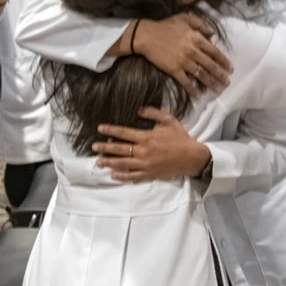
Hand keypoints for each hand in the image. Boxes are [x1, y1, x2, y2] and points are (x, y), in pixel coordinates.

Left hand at [93, 107, 211, 181]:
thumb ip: (153, 113)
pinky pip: (132, 177)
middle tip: (94, 147)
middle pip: (119, 150)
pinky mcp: (149, 175)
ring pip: (123, 165)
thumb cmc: (180, 138)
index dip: (111, 130)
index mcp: (147, 137)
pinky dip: (122, 176)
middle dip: (105, 148)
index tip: (100, 128)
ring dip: (109, 163)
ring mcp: (145, 165)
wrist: (191, 157)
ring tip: (98, 162)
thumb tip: (138, 109)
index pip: (124, 133)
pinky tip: (113, 175)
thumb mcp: (168, 120)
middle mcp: (143, 152)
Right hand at [134, 13, 232, 95]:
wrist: (147, 36)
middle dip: (220, 76)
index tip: (230, 69)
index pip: (214, 52)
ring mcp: (184, 62)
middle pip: (211, 66)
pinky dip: (193, 89)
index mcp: (196, 39)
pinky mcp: (174, 70)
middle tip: (227, 83)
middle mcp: (193, 51)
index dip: (224, 61)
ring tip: (218, 90)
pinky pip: (186, 82)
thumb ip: (200, 23)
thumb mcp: (184, 18)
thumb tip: (212, 32)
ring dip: (211, 84)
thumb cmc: (165, 26)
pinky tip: (198, 95)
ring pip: (201, 75)